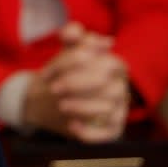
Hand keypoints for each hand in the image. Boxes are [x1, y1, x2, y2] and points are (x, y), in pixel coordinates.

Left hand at [34, 22, 129, 142]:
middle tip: (53, 88)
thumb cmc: (67, 71)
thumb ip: (71, 35)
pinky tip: (72, 125)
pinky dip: (89, 132)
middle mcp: (122, 87)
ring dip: (81, 107)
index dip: (69, 63)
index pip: (98, 58)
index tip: (46, 72)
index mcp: (115, 64)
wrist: (56, 99)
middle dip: (74, 84)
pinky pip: (108, 134)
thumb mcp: (68, 50)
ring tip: (61, 105)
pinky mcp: (114, 129)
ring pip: (107, 108)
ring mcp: (120, 109)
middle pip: (103, 83)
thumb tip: (73, 32)